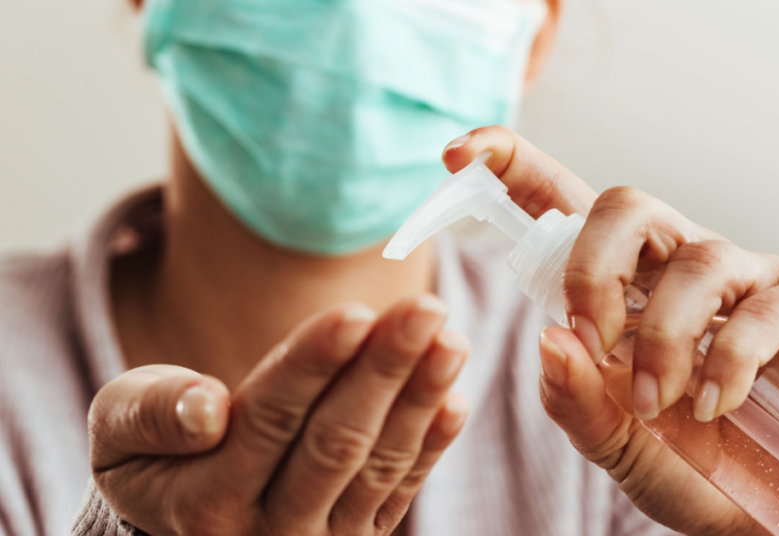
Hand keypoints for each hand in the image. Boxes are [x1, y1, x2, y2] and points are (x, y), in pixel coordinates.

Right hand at [88, 295, 469, 535]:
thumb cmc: (154, 457)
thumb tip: (207, 409)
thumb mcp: (121, 433)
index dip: (316, 365)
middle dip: (385, 371)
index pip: (270, 420)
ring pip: (379, 465)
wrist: (182, 522)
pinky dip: (432, 446)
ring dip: (420, 399)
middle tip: (426, 310)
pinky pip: (400, 492)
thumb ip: (152, 416)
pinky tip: (454, 399)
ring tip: (450, 340)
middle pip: (337, 441)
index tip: (357, 313)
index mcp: (205, 501)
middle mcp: (269, 530)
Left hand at [443, 127, 778, 534]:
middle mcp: (680, 268)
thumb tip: (549, 340)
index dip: (515, 167)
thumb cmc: (693, 468)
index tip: (459, 154)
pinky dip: (728, 363)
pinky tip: (717, 405)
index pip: (567, 207)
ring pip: (694, 259)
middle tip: (592, 340)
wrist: (771, 513)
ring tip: (660, 405)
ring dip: (664, 341)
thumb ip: (577, 402)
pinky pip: (760, 308)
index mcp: (625, 290)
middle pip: (626, 206)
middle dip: (593, 269)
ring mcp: (746, 279)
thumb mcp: (617, 446)